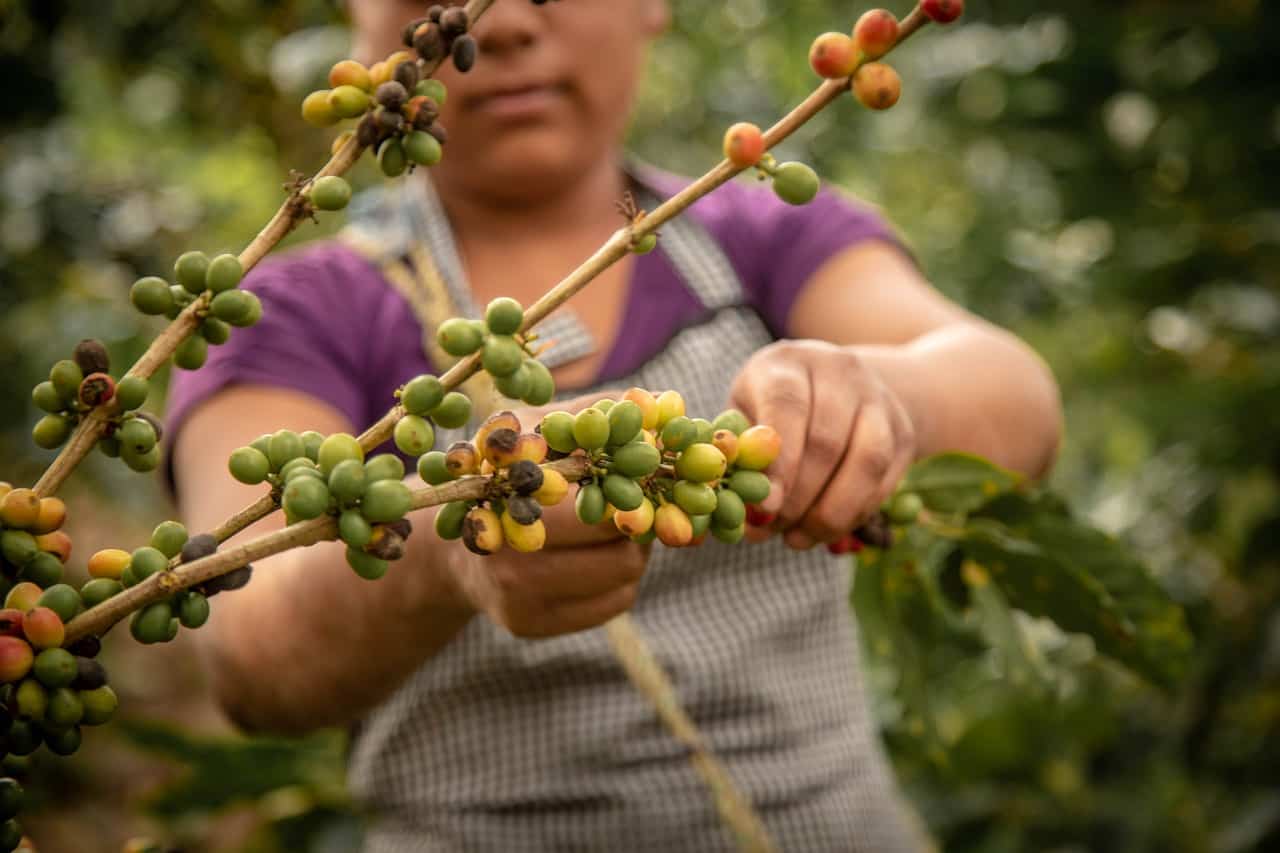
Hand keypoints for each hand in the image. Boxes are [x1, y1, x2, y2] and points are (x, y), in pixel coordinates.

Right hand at [435, 389, 650, 637]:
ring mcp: (519, 602)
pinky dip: (619, 578)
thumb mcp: (536, 428)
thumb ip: (591, 415)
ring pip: (624, 578)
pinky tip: (597, 555)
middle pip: (623, 552)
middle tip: (635, 502)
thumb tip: (651, 405)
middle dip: (638, 523)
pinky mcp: (531, 627)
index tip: (647, 477)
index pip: (603, 508)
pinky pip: (614, 603)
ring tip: (614, 526)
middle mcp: (510, 562)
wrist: (449, 540)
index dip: (634, 492)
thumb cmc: (506, 471)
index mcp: (511, 503)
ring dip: (632, 550)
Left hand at [729, 340, 915, 549]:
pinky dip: (853, 514)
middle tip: (774, 529)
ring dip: (831, 512)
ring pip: (866, 461)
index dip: (777, 462)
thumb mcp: (746, 416)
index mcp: (788, 363)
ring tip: (797, 539)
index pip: (786, 406)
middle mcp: (838, 371)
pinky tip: (823, 530)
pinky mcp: (902, 429)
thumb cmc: (771, 409)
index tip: (764, 507)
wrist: (837, 386)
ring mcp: (877, 398)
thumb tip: (748, 517)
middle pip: (826, 441)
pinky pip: (884, 480)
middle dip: (798, 498)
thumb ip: (742, 458)